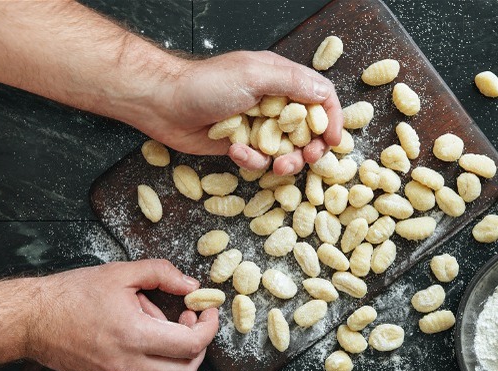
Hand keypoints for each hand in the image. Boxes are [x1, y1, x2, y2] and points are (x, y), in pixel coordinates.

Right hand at [26, 260, 217, 370]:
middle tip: (191, 319)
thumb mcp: (121, 273)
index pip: (191, 346)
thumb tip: (191, 285)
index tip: (206, 310)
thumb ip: (162, 274)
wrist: (30, 319)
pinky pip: (143, 367)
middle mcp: (128, 363)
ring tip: (153, 314)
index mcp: (134, 336)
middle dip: (198, 346)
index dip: (208, 328)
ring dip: (172, 345)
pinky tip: (135, 322)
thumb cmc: (71, 294)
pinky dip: (151, 347)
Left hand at [142, 51, 342, 174]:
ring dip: (285, 161)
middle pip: (309, 129)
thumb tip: (325, 95)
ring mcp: (259, 125)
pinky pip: (260, 160)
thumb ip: (293, 83)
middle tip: (308, 159)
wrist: (164, 104)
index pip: (320, 96)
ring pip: (287, 150)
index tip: (334, 140)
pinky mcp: (243, 145)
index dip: (332, 118)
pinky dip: (251, 160)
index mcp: (281, 79)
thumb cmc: (206, 84)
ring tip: (275, 166)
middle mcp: (274, 102)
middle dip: (311, 147)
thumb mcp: (255, 76)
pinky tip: (235, 152)